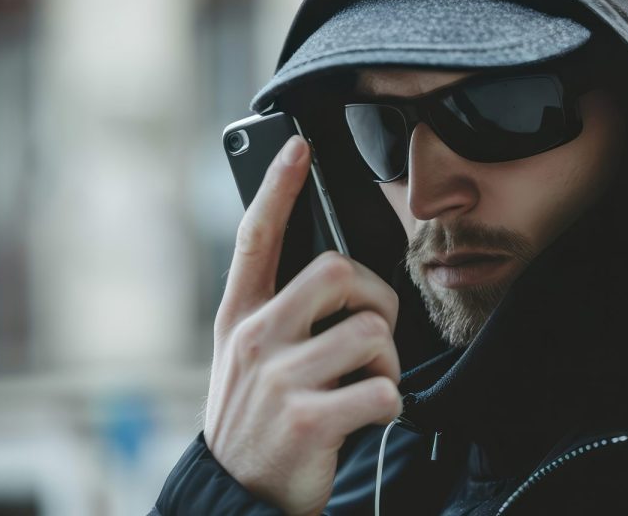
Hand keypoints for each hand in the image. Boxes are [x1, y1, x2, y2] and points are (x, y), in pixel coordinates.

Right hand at [203, 136, 402, 515]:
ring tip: (369, 384)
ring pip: (371, 332)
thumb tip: (335, 278)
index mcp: (238, 318)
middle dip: (376, 296)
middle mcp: (254, 339)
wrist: (236, 496)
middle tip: (374, 326)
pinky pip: (383, 390)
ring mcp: (279, 379)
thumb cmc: (255, 422)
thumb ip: (275, 315)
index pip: (255, 238)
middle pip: (335, 271)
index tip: (299, 147)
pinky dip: (391, 404)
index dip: (278, 187)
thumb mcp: (245, 360)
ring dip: (388, 362)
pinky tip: (369, 414)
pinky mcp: (307, 420)